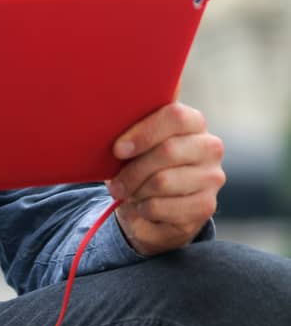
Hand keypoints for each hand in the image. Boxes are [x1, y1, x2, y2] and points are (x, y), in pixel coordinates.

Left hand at [107, 100, 225, 256]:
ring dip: (136, 190)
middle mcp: (209, 147)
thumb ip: (131, 132)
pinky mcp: (206, 206)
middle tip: (115, 183)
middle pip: (168, 151)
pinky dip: (144, 209)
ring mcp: (212, 177)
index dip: (143, 133)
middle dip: (133, 170)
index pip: (175, 116)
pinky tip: (143, 207)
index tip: (117, 150)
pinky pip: (163, 206)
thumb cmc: (140, 165)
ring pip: (163, 181)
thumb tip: (113, 133)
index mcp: (193, 122)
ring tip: (128, 193)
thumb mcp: (134, 145)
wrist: (154, 207)